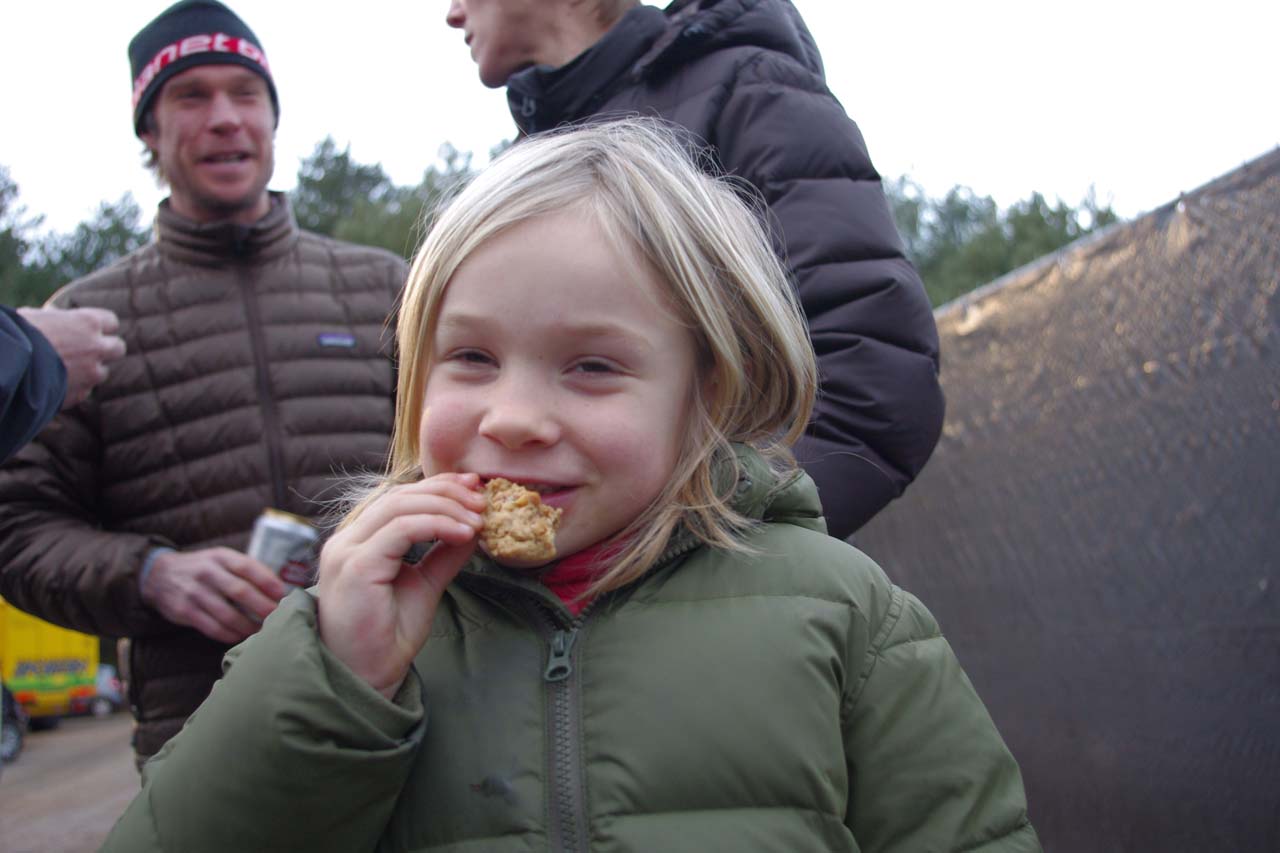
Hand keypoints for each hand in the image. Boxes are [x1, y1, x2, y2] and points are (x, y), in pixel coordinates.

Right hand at [17, 306, 125, 407]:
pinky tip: (55, 383)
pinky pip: (84, 390)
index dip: (101, 326)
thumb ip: (56, 319)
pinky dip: (74, 388)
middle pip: (118, 348)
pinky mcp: (81, 394)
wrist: (7, 367)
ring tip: (65, 368)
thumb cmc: (16, 335)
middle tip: (90, 351)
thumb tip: (55, 315)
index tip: (91, 330)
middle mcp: (97, 347)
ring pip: (102, 372)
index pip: (111, 322)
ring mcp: (92, 373)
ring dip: (89, 371)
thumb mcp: (36, 317)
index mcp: (88, 322)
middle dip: (105, 349)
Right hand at [141, 547, 290, 643]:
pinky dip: (230, 634)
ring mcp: (194, 592)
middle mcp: (207, 573)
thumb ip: (244, 569)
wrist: (159, 574)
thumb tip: (279, 588)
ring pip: (227, 614)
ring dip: (248, 625)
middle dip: (263, 607)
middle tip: (279, 617)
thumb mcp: (221, 559)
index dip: (267, 581)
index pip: (247, 567)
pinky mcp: (185, 611)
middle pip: (240, 591)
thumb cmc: (202, 568)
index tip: (284, 594)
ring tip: (262, 630)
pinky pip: (212, 627)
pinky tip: (241, 636)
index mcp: (220, 557)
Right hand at [317, 473, 484, 698]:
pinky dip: (437, 525)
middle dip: (446, 492)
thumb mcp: (424, 584)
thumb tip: (473, 527)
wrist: (367, 677)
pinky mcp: (355, 566)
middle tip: (483, 500)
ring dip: (447, 508)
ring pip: (400, 506)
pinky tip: (463, 533)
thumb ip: (444, 554)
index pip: (400, 497)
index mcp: (360, 541)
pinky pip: (401, 529)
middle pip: (400, 495)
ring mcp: (347, 551)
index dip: (438, 486)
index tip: (475, 487)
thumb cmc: (388, 636)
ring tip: (479, 520)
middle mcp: (348, 540)